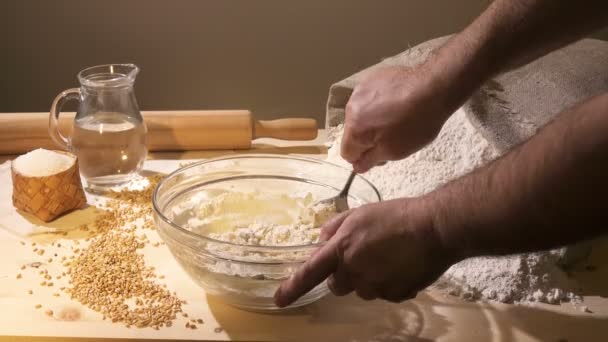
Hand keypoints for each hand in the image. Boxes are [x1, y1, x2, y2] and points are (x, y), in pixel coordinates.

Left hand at [274, 198, 456, 306]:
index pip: (310, 273)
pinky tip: (402, 264)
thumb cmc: (396, 215)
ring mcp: (376, 287)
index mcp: (342, 250)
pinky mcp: (395, 295)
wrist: (434, 228)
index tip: (279, 299)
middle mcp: (355, 272)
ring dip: (369, 277)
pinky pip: (385, 293)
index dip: (292, 287)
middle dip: (344, 274)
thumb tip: (322, 241)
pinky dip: (390, 282)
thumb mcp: (359, 213)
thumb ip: (335, 228)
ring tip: (389, 256)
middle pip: (338, 285)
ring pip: (363, 289)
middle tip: (362, 255)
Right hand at [342, 65, 455, 172]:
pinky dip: (378, 104)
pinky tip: (396, 102)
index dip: (363, 157)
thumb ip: (370, 160)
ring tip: (396, 117)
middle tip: (392, 136)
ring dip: (372, 120)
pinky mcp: (372, 78)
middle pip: (353, 133)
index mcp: (354, 129)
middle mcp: (351, 108)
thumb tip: (356, 166)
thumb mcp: (394, 151)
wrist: (433, 88)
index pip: (347, 153)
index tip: (381, 154)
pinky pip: (368, 99)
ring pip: (360, 115)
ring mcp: (361, 90)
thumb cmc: (415, 124)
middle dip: (368, 138)